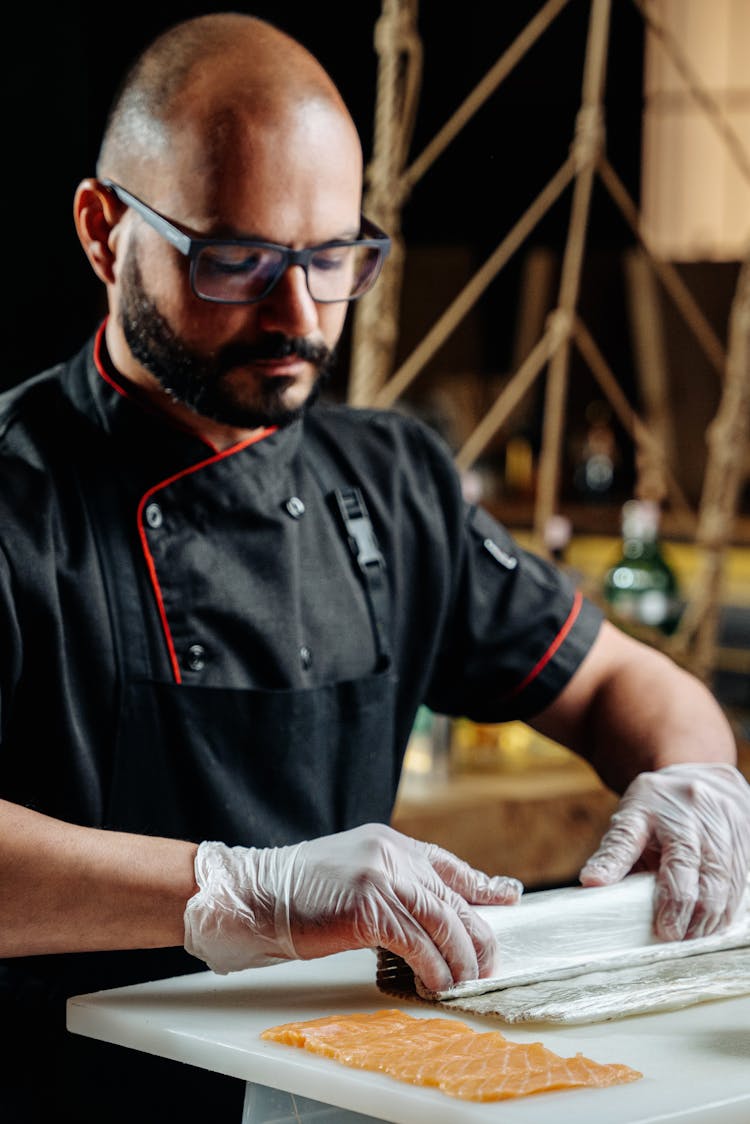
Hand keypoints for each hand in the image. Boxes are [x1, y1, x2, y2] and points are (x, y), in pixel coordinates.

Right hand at [184, 823, 521, 990]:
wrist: (257, 895)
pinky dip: (433, 968)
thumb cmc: (300, 893)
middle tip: (487, 963)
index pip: (448, 865)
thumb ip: (392, 885)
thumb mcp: (354, 874)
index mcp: (390, 844)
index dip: (482, 885)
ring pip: (442, 923)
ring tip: (464, 982)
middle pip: (452, 899)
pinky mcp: (369, 909)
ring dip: (459, 959)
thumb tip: (430, 918)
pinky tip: (435, 983)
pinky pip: (416, 944)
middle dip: (477, 936)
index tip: (508, 897)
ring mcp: (381, 879)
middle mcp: (391, 855)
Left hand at [580, 763, 749, 939]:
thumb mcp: (631, 817)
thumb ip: (615, 851)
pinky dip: (727, 909)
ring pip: (727, 883)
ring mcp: (728, 829)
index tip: (662, 929)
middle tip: (674, 939)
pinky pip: (741, 883)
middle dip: (691, 915)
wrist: (699, 774)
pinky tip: (712, 925)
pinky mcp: (746, 842)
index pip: (670, 859)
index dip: (670, 899)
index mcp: (665, 812)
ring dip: (711, 918)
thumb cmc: (658, 804)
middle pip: (704, 875)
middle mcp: (701, 819)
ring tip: (691, 938)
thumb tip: (591, 883)